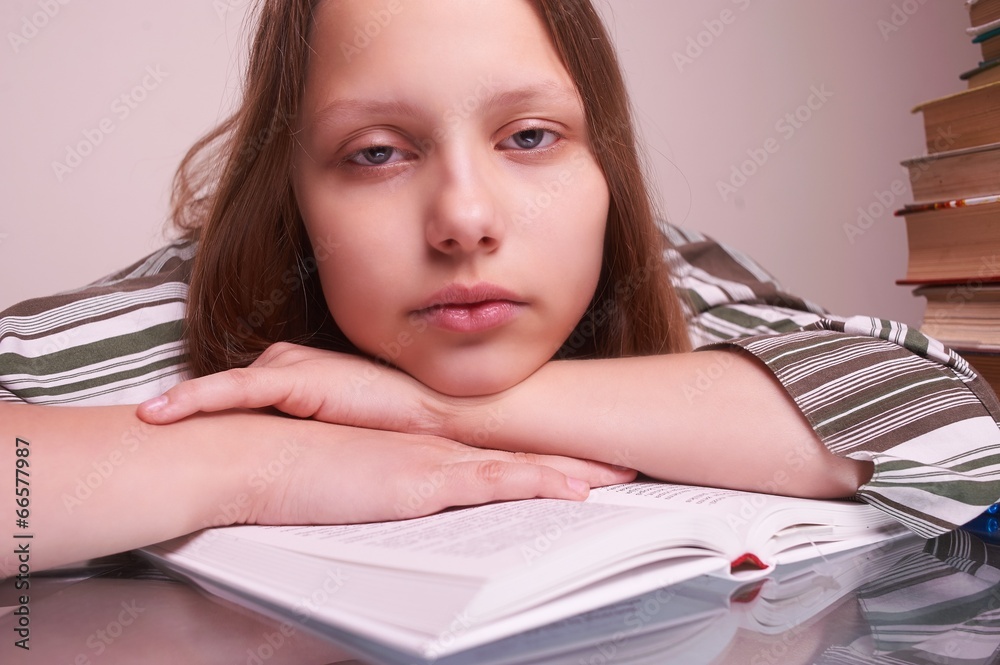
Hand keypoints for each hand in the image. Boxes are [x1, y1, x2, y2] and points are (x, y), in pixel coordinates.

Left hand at [138, 342, 444, 434]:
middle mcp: (285, 364)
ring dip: (178, 405)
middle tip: (139, 428)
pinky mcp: (295, 379)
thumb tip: (273, 455)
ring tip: (141, 423)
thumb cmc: (393, 424)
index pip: (236, 393)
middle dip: (180, 407)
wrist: (432, 414)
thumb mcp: (336, 428)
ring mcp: (290, 367)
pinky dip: (196, 398)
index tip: (162, 425)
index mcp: (294, 375)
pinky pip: (235, 389)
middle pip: (221, 390)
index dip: (198, 408)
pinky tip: (163, 412)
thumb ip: (303, 428)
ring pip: (219, 387)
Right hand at [241, 421, 636, 524]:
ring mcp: (434, 461)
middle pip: (521, 454)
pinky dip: (540, 485)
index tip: (576, 456)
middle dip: (575, 458)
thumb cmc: (292, 465)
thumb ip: (380, 485)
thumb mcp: (349, 479)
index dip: (539, 453)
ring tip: (618, 475)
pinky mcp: (423, 481)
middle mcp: (436, 448)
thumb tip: (393, 500)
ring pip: (522, 467)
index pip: (495, 450)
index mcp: (421, 446)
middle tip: (620, 462)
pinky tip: (574, 492)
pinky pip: (496, 483)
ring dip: (573, 471)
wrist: (260, 454)